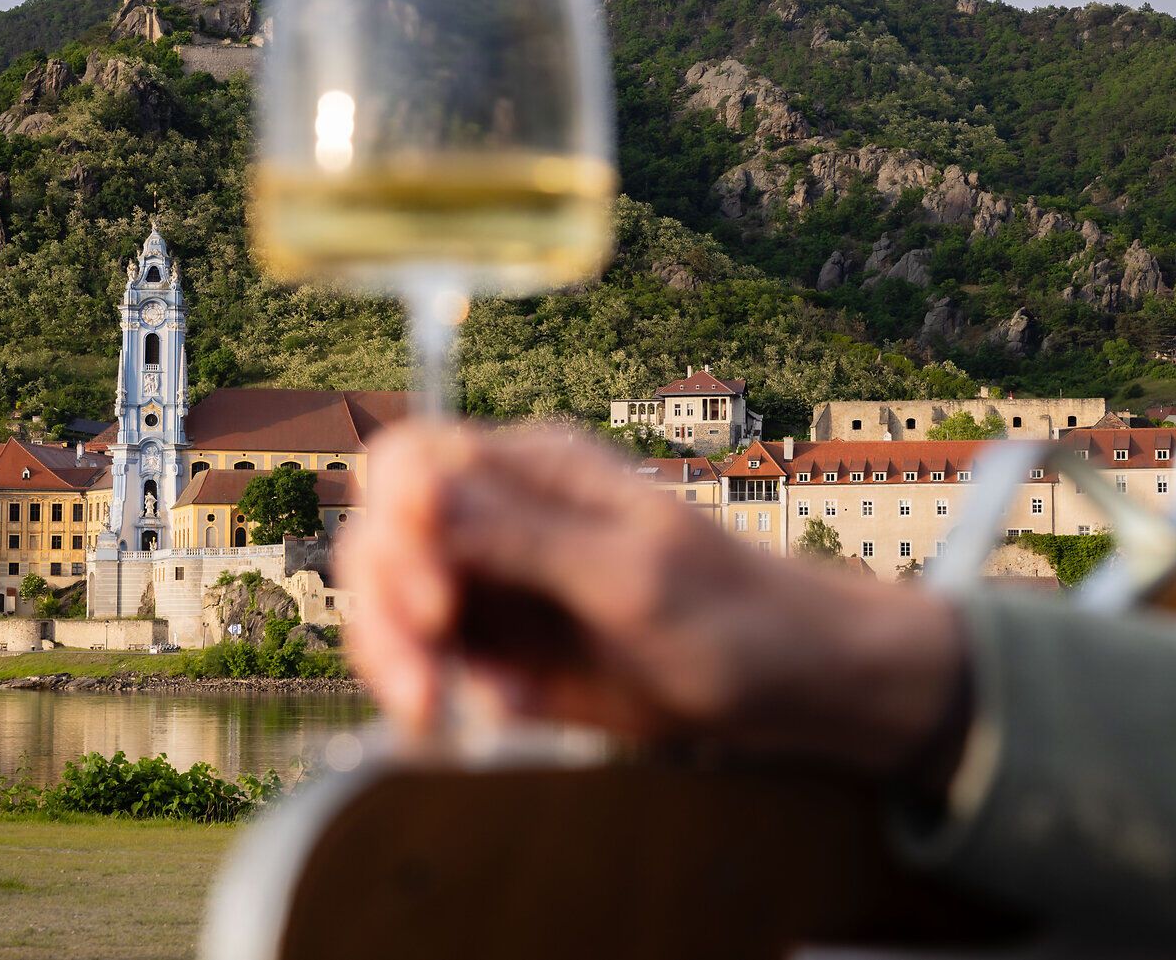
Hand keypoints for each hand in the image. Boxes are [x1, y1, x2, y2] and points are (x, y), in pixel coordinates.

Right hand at [343, 421, 969, 775]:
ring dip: (398, 660)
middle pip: (382, 539)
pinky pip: (435, 661)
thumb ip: (522, 535)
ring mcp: (498, 580)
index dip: (393, 521)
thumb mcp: (631, 576)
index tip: (432, 598)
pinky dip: (442, 693)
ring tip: (440, 714)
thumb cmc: (734, 615)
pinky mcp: (505, 644)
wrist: (794, 686)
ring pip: (393, 605)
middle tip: (425, 684)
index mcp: (532, 469)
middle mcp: (500, 515)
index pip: (407, 461)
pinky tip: (497, 714)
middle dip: (384, 610)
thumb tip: (419, 489)